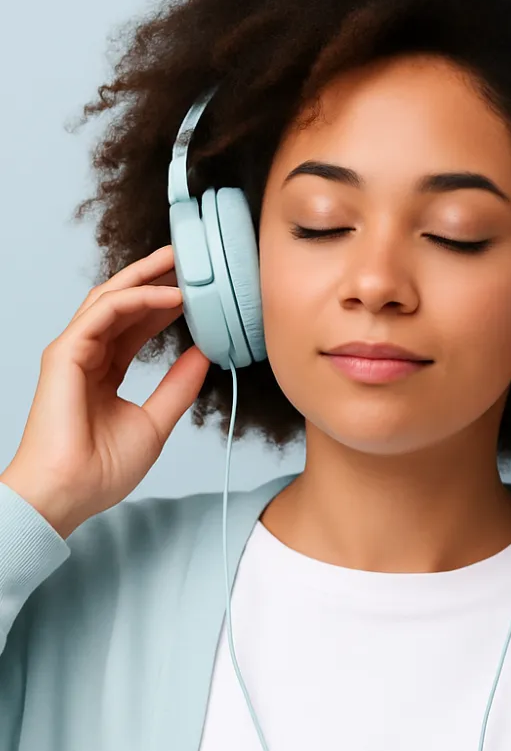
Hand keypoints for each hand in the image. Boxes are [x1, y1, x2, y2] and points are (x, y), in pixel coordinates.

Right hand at [1, 245, 210, 538]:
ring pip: (111, 298)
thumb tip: (205, 354)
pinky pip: (104, 313)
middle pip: (123, 303)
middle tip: (188, 257)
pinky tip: (169, 296)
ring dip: (146, 277)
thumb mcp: (156, 422)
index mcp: (105, 371)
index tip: (198, 290)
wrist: (69, 494)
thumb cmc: (102, 470)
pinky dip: (137, 299)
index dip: (166, 305)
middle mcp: (88, 356)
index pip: (137, 326)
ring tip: (180, 261)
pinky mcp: (65, 353)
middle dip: (155, 276)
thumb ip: (179, 386)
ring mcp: (73, 352)